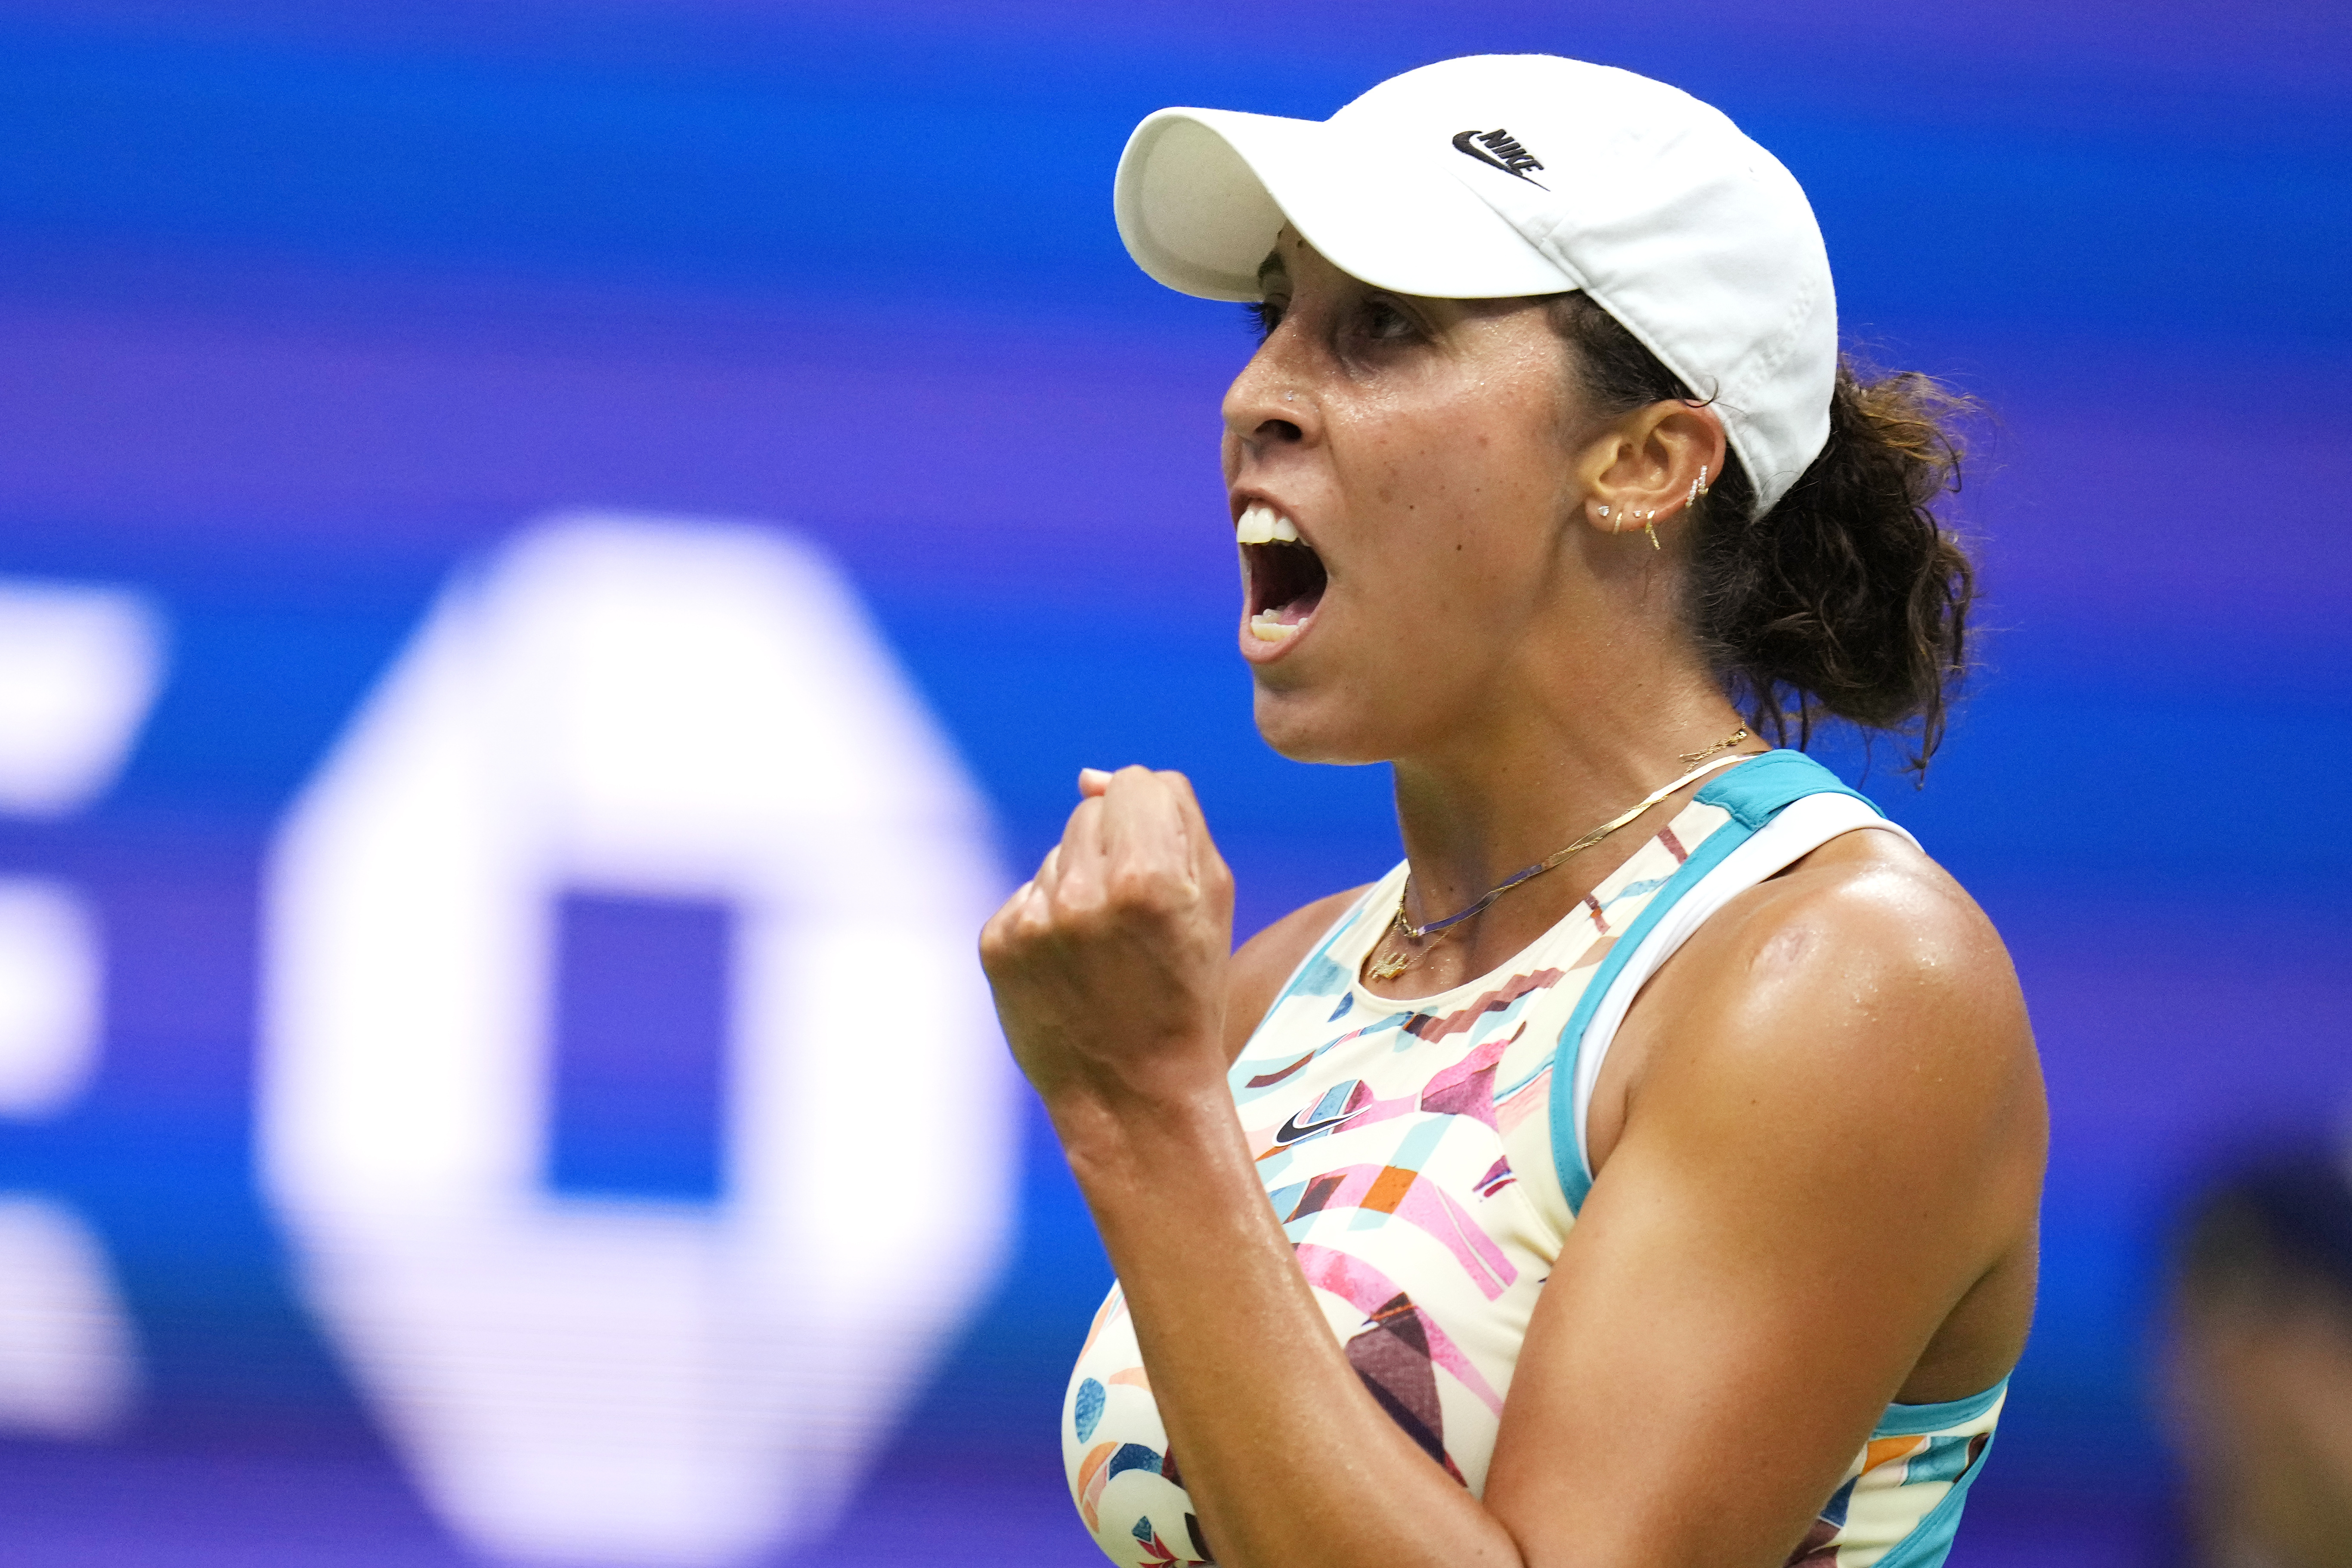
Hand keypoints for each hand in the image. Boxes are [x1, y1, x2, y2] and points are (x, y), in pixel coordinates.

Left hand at [979, 766, 1235, 1117]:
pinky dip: (1045, 921)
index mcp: (1150, 877)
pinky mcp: (997, 946)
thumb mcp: (1213, 899)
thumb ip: (1173, 814)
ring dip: (1077, 884)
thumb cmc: (1185, 992)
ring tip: (1102, 948)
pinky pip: (1024, 896)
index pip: (1136, 783)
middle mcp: (1085, 894)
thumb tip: (1089, 777)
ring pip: (1055, 854)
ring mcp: (1034, 922)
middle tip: (1134, 918)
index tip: (1162, 868)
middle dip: (1113, 849)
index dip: (1153, 820)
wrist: (1134, 1094)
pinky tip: (1069, 966)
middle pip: (1090, 813)